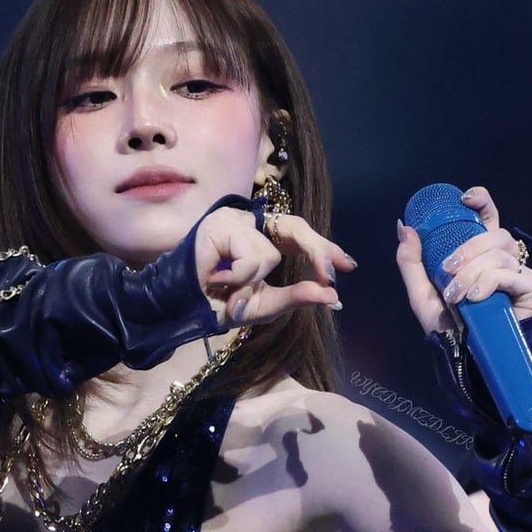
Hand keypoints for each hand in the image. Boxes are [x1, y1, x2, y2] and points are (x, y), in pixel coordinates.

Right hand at [194, 204, 354, 327]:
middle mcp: (252, 224)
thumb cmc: (220, 306)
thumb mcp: (265, 306)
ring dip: (252, 282)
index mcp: (265, 240)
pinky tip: (217, 279)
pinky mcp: (219, 224)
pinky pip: (249, 256)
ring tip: (227, 290)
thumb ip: (296, 298)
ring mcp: (234, 220)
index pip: (300, 236)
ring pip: (269, 252)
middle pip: (295, 226)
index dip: (324, 248)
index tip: (348, 267)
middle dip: (316, 251)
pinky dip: (238, 277)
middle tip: (331, 277)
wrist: (184, 311)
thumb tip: (332, 295)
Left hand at [396, 184, 531, 335]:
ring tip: (457, 297)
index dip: (482, 202)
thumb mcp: (423, 295)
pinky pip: (512, 275)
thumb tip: (404, 226)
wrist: (468, 361)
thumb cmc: (451, 329)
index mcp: (481, 256)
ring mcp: (522, 274)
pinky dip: (489, 283)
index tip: (465, 200)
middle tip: (447, 271)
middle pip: (494, 234)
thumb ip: (412, 262)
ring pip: (501, 254)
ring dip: (472, 273)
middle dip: (467, 250)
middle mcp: (505, 260)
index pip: (488, 218)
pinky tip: (475, 299)